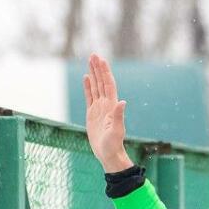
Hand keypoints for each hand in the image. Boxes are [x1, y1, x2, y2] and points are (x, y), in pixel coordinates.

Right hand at [83, 54, 132, 172]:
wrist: (108, 154)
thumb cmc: (113, 144)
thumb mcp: (116, 130)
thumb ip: (118, 116)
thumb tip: (122, 102)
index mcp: (112, 106)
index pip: (108, 85)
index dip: (105, 72)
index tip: (101, 60)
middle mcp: (106, 104)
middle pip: (101, 82)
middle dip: (98, 68)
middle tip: (93, 55)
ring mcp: (99, 108)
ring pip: (96, 87)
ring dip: (93, 74)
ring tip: (90, 61)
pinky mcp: (92, 114)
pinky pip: (89, 97)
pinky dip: (88, 87)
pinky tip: (86, 78)